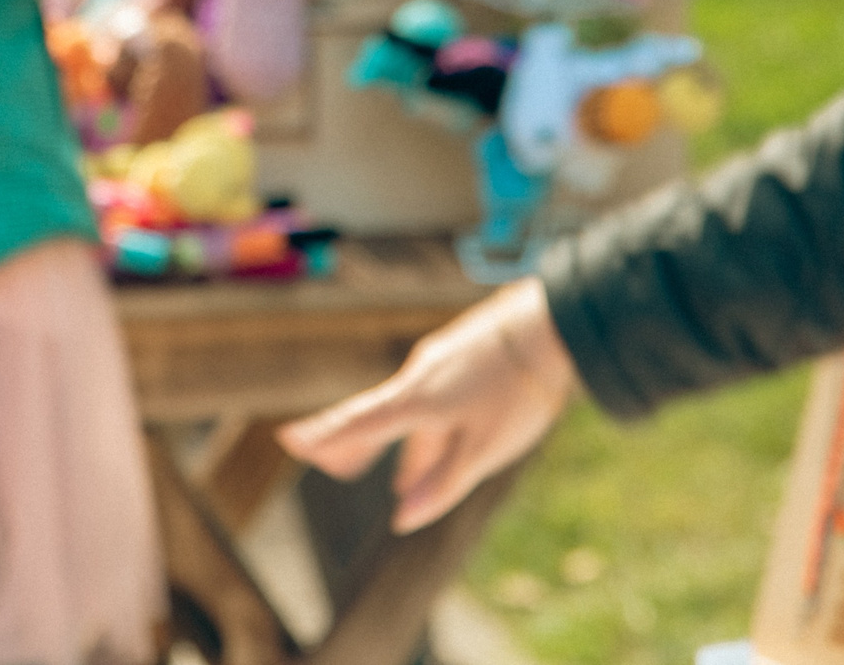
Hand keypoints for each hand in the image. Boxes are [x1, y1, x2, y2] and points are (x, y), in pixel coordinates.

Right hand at [278, 277, 576, 531]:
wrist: (553, 322)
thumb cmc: (519, 389)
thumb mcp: (483, 449)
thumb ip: (442, 484)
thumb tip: (402, 520)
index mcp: (418, 400)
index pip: (359, 423)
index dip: (324, 435)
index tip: (289, 440)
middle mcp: (420, 377)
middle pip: (377, 415)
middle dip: (356, 444)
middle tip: (331, 465)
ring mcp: (442, 363)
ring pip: (411, 410)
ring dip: (403, 446)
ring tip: (399, 479)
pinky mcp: (463, 356)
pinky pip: (433, 399)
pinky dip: (428, 427)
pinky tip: (442, 444)